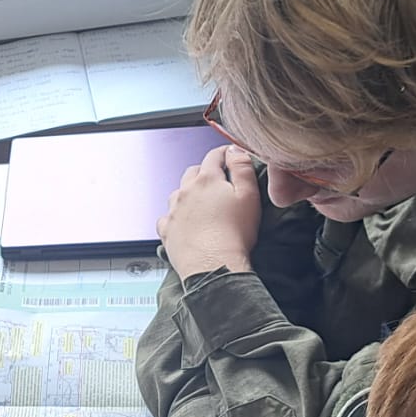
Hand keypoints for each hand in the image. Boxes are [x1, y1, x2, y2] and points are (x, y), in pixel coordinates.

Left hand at [157, 144, 261, 275]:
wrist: (213, 266)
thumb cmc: (235, 234)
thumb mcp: (249, 196)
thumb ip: (242, 168)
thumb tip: (235, 150)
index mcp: (206, 180)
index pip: (214, 156)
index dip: (226, 153)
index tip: (232, 155)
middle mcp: (185, 192)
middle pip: (193, 172)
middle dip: (206, 172)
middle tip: (219, 180)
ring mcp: (173, 211)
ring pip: (178, 193)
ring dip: (189, 193)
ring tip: (202, 203)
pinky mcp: (167, 230)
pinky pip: (167, 217)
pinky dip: (176, 216)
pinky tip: (185, 223)